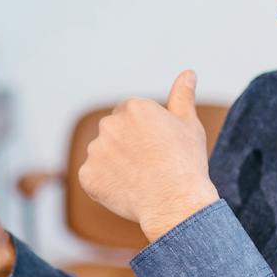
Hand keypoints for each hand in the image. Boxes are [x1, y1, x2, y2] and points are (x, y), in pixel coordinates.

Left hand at [78, 70, 219, 242]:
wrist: (175, 203)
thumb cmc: (186, 163)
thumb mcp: (189, 125)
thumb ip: (182, 96)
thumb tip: (188, 73)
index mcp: (133, 107)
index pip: (130, 116)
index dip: (145, 135)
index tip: (158, 149)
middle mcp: (109, 124)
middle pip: (113, 133)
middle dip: (126, 147)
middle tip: (149, 166)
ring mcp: (95, 150)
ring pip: (102, 155)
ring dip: (114, 166)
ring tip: (140, 180)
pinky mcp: (87, 175)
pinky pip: (94, 178)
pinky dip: (106, 185)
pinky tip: (126, 191)